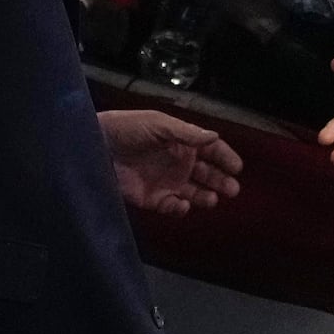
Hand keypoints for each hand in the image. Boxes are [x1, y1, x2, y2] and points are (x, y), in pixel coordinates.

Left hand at [98, 109, 241, 214]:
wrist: (96, 146)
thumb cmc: (128, 128)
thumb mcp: (159, 125)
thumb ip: (186, 133)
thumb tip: (214, 136)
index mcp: (182, 142)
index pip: (211, 150)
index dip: (225, 158)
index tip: (237, 168)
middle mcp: (179, 162)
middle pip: (207, 174)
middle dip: (221, 181)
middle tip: (232, 189)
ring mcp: (166, 181)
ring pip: (194, 192)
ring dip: (205, 196)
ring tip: (212, 199)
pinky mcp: (152, 199)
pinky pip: (172, 206)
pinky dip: (180, 208)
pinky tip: (184, 205)